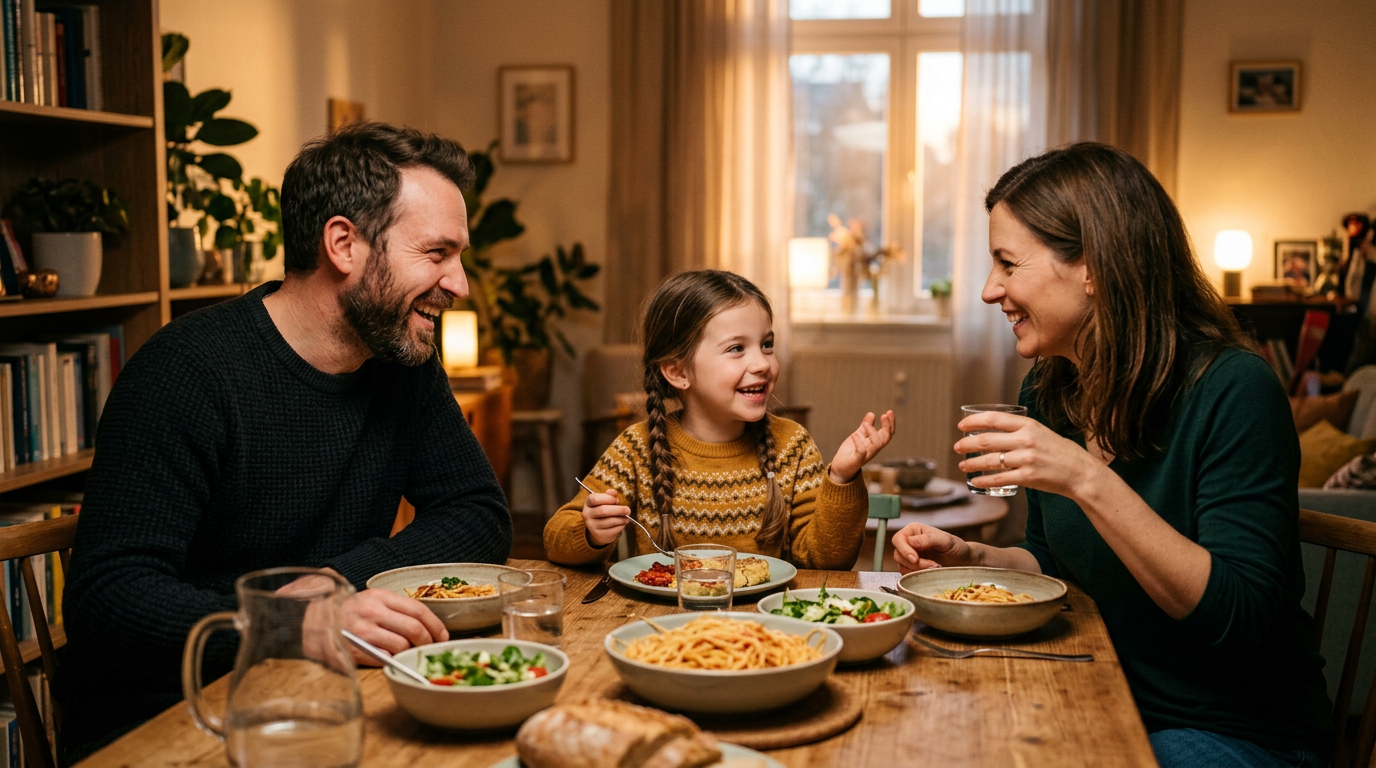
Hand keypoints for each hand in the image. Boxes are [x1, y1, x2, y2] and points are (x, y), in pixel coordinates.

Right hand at [284, 569, 446, 667]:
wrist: (312, 620)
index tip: (442, 635)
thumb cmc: (348, 612)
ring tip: (411, 654)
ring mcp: (362, 632)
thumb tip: (427, 627)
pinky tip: (393, 658)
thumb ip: (396, 609)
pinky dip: (394, 660)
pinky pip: (385, 658)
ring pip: (402, 645)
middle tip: (432, 647)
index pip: (418, 609)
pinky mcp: (354, 650)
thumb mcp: (371, 601)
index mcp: (379, 597)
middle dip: (428, 641)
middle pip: (414, 628)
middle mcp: (371, 612)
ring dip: (411, 652)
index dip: (435, 625)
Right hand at [582, 487, 630, 546]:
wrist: (599, 530)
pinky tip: (622, 524)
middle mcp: (587, 514)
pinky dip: (620, 526)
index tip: (616, 500)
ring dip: (621, 519)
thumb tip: (613, 492)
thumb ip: (610, 496)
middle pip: (603, 510)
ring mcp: (591, 525)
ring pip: (609, 521)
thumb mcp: (605, 502)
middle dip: (618, 510)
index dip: (607, 498)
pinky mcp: (598, 534)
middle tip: (628, 510)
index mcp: (588, 503)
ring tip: (626, 517)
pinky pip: (612, 530)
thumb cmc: (604, 512)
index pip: (594, 499)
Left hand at [829, 410, 895, 483]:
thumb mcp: (858, 435)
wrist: (840, 468)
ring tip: (865, 424)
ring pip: (877, 444)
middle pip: (886, 438)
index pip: (887, 433)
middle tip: (883, 415)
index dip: (890, 423)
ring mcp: (866, 455)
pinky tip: (854, 435)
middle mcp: (873, 449)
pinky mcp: (857, 460)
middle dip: (887, 426)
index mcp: (874, 442)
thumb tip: (872, 413)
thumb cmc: (851, 452)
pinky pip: (862, 452)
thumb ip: (865, 426)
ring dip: (872, 432)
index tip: (889, 412)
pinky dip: (859, 443)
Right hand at [890, 522, 974, 573]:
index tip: (915, 559)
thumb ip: (928, 539)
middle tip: (931, 565)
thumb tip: (911, 541)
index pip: (898, 539)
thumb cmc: (955, 547)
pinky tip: (930, 572)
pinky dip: (917, 574)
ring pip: (901, 565)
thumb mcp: (945, 540)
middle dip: (913, 563)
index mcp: (914, 530)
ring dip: (916, 569)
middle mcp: (909, 542)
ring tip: (934, 567)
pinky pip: (906, 573)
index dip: (904, 550)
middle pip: (898, 554)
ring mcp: (909, 555)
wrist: (962, 560)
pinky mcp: (912, 567)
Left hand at [954, 410, 1105, 500]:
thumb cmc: (1062, 453)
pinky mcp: (1027, 477)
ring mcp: (1026, 459)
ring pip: (989, 460)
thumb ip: (1022, 431)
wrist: (1082, 473)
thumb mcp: (1042, 433)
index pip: (993, 419)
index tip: (961, 425)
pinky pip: (998, 478)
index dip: (973, 421)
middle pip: (986, 440)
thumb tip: (996, 432)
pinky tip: (975, 481)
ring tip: (963, 465)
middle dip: (966, 443)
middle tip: (957, 447)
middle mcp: (1026, 440)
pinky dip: (983, 480)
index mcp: (1029, 425)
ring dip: (971, 463)